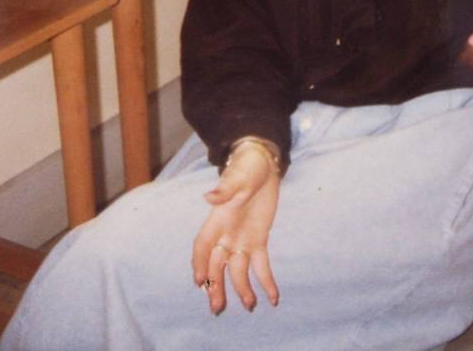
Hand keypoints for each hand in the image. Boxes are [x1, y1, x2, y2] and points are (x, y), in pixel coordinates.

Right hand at [192, 144, 280, 314]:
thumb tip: (209, 197)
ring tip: (250, 306)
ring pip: (238, 270)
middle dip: (216, 285)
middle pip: (218, 264)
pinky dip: (266, 281)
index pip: (203, 245)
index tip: (199, 282)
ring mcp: (242, 239)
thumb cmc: (246, 168)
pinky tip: (273, 298)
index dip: (200, 263)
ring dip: (241, 289)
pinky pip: (261, 265)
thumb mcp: (238, 177)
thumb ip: (225, 189)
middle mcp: (226, 233)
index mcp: (218, 218)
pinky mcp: (259, 240)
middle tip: (217, 308)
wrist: (262, 164)